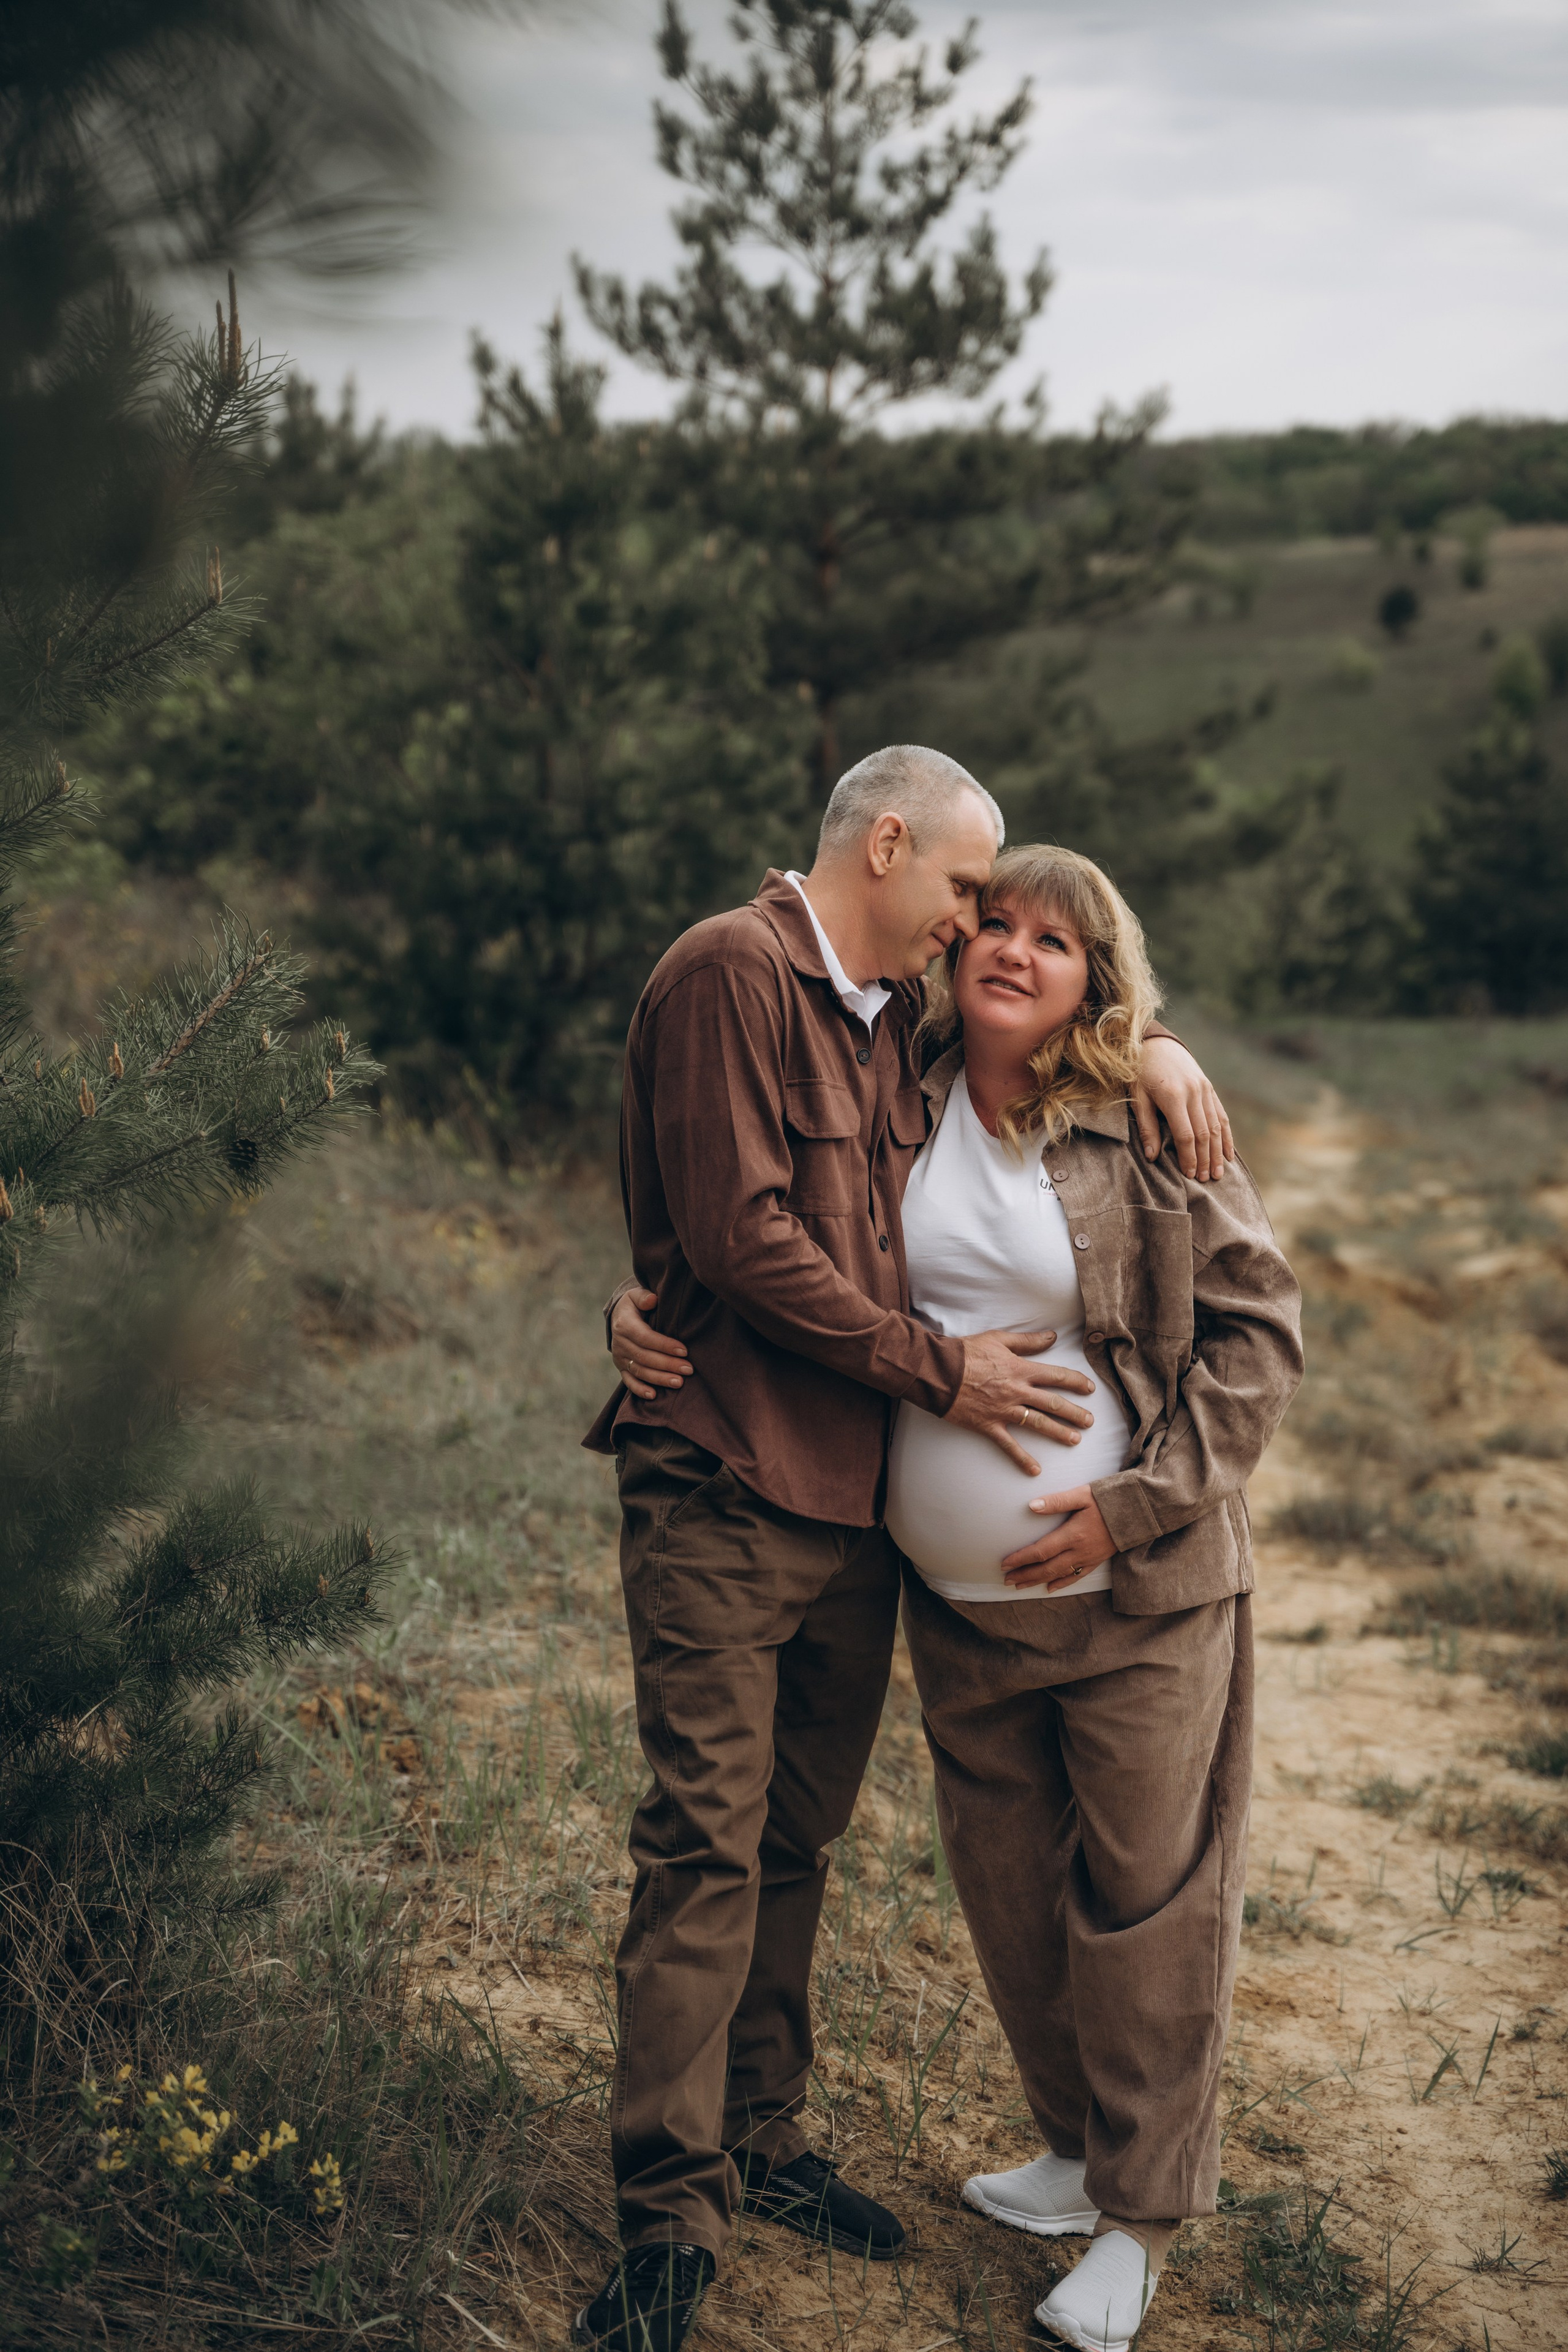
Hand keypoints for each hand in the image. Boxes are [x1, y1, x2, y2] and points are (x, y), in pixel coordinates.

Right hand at [611, 1288, 690, 1401]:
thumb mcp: (635, 1295)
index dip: (664, 1345)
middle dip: (668, 1364)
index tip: (684, 1350)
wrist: (618, 1317)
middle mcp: (620, 1343)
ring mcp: (619, 1358)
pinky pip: (629, 1382)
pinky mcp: (621, 1368)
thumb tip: (652, 1300)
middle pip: (645, 1357)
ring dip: (659, 1379)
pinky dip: (640, 1390)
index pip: (645, 1337)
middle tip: (688, 1369)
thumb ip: (644, 1296)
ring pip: (640, 1371)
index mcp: (624, 1325)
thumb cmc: (634, 1305)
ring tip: (679, 1382)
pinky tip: (654, 1395)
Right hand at [943, 1330, 1095, 1472]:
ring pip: (1038, 1423)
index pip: (1056, 1376)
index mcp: (1021, 1369)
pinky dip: (1021, 1459)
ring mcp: (1004, 1410)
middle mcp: (1017, 1391)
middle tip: (1090, 1421)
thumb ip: (1027, 1341)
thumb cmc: (966, 1352)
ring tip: (1075, 1440)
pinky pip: (1009, 1445)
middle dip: (1074, 1413)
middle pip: (1053, 1403)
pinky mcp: (989, 1426)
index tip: (1089, 1388)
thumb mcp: (998, 1339)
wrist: (938, 1371)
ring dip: (1059, 1433)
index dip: (1076, 1382)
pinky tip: (1035, 1470)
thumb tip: (1052, 1337)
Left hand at [1001, 1485, 1114, 1590]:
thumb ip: (1056, 1501)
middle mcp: (1080, 1551)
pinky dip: (1062, 1583)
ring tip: (1020, 1585)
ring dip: (1037, 1581)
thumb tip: (1031, 1506)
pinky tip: (1049, 1588)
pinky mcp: (1097, 1561)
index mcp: (1073, 1534)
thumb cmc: (1107, 1499)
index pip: (1041, 1550)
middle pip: (1047, 1568)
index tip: (1005, 1563)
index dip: (1022, 1558)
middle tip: (1006, 1580)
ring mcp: (1089, 1558)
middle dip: (1025, 1575)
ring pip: (1059, 1575)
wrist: (1138, 1511)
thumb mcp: (1082, 1495)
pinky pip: (1077, 1577)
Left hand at [1134, 1036, 1233, 1182]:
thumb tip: (1152, 1156)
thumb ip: (1146, 1127)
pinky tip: (1228, 1152)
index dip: (1189, 1157)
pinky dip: (1226, 1135)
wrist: (1156, 1043)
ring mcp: (1205, 1089)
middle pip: (1204, 1133)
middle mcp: (1194, 1093)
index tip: (1188, 1174)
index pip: (1186, 1135)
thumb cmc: (1140, 1072)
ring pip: (1216, 1126)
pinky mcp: (1210, 1088)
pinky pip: (1221, 1115)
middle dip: (1205, 1159)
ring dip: (1218, 1151)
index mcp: (1174, 1096)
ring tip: (1218, 1172)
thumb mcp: (1137, 1098)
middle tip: (1205, 1180)